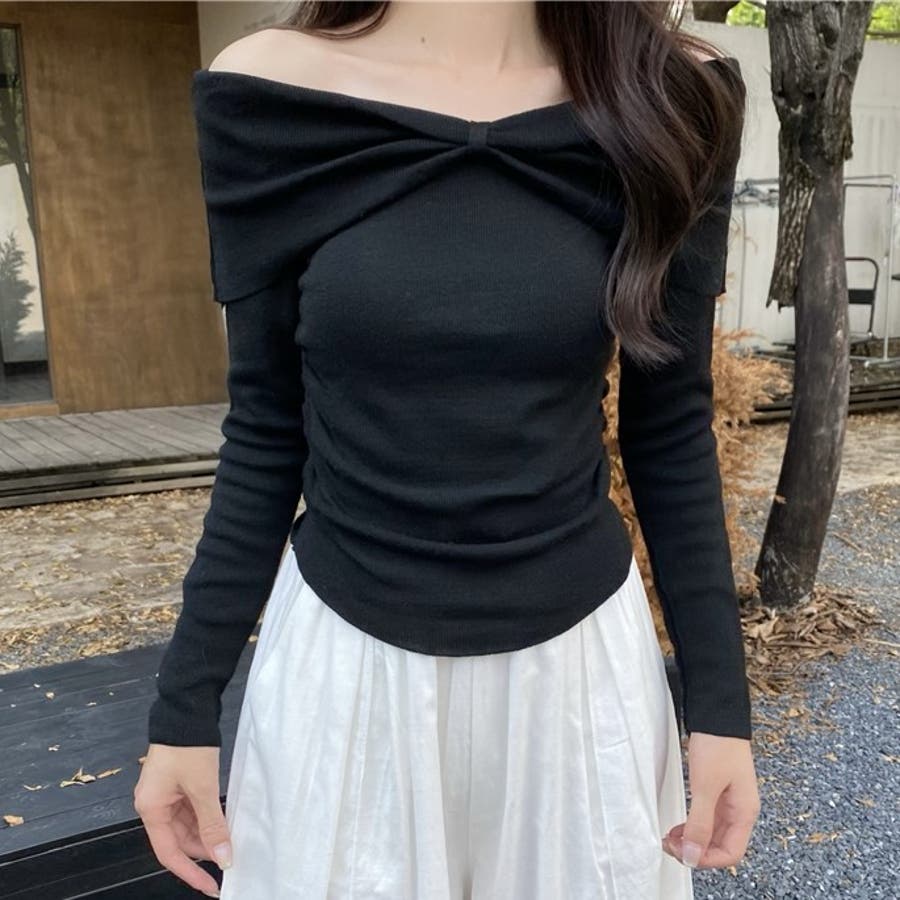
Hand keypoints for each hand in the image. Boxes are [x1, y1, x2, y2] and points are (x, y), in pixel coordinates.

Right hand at [134, 743, 231, 897]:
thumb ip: (212, 824)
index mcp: (151, 809)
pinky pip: (190, 809)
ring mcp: (165, 793)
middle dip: (204, 849)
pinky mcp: (177, 783)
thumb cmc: (189, 747)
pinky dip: (206, 816)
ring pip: (186, 825)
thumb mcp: (203, 787)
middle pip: (178, 839)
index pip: (169, 853)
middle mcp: (154, 804)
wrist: (187, 709)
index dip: (191, 873)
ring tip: (230, 839)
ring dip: (207, 833)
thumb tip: (223, 857)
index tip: (212, 886)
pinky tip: (223, 820)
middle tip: (230, 857)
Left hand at [662, 731, 759, 869]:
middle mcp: (740, 810)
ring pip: (712, 833)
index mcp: (744, 812)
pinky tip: (678, 826)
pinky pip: (707, 819)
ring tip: (670, 838)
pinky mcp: (718, 791)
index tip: (682, 854)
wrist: (717, 715)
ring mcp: (729, 801)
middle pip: (721, 845)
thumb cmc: (717, 746)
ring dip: (693, 840)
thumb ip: (700, 822)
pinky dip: (692, 826)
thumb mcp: (705, 787)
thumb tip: (692, 856)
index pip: (731, 853)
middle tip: (670, 845)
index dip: (706, 859)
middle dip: (696, 851)